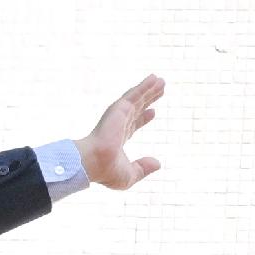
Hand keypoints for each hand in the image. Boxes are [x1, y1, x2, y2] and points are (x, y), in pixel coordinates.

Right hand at [78, 72, 166, 187]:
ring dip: (149, 89)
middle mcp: (118, 124)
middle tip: (159, 90)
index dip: (143, 118)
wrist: (94, 162)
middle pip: (137, 108)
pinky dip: (145, 86)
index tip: (153, 112)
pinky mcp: (119, 109)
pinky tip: (154, 79)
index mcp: (118, 138)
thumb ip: (143, 168)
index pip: (133, 125)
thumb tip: (157, 164)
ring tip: (160, 80)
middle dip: (148, 99)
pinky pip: (135, 94)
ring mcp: (118, 115)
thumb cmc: (107, 171)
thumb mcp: (129, 174)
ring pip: (137, 98)